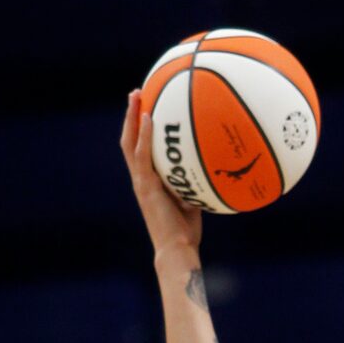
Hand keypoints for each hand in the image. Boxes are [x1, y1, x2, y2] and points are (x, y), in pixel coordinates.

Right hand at [120, 90, 202, 260]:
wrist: (176, 250)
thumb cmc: (186, 231)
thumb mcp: (191, 200)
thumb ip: (194, 182)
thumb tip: (214, 166)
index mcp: (148, 181)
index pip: (139, 149)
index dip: (139, 128)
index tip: (146, 106)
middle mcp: (140, 178)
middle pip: (129, 140)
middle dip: (132, 115)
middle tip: (136, 92)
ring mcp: (141, 181)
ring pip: (130, 143)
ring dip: (132, 117)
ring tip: (137, 95)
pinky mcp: (145, 186)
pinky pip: (143, 155)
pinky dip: (145, 135)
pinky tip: (150, 117)